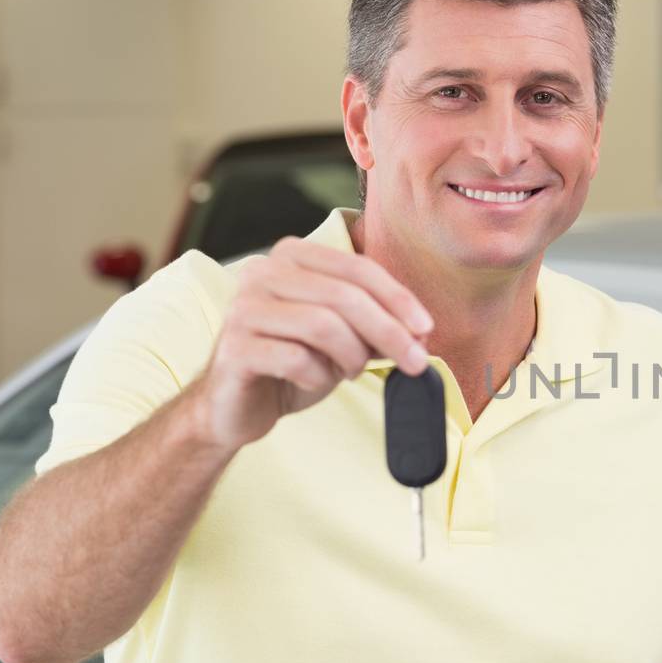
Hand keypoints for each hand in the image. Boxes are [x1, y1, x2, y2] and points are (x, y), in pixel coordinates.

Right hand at [194, 237, 433, 451]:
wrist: (235, 405)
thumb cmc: (292, 364)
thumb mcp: (343, 338)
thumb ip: (376, 325)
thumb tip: (420, 331)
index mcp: (291, 257)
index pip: (357, 268)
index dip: (398, 298)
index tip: (426, 329)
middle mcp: (262, 273)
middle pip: (344, 296)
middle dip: (389, 332)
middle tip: (415, 361)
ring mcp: (243, 308)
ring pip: (323, 325)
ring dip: (352, 355)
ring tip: (352, 371)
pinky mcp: (235, 347)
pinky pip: (296, 359)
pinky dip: (318, 376)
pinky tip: (313, 382)